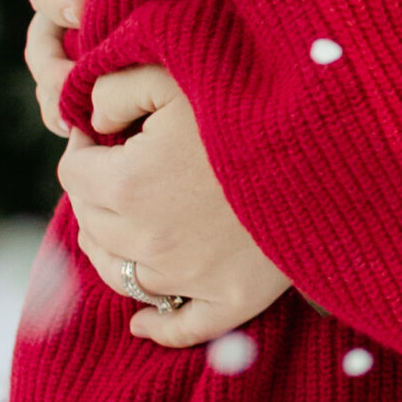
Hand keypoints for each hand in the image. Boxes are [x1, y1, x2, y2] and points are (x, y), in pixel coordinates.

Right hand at [24, 0, 106, 137]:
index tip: (79, 11)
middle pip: (45, 42)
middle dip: (54, 69)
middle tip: (72, 91)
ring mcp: (91, 25)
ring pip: (62, 72)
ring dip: (66, 98)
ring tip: (82, 124)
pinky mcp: (118, 45)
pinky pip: (98, 83)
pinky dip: (98, 106)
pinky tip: (115, 128)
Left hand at [59, 64, 291, 349]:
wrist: (328, 143)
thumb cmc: (249, 101)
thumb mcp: (174, 72)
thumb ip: (113, 88)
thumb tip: (88, 120)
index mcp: (127, 184)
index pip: (73, 174)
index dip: (83, 149)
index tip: (104, 133)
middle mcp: (147, 241)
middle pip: (89, 225)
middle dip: (97, 193)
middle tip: (124, 165)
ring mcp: (187, 277)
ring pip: (118, 276)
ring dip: (113, 248)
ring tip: (131, 217)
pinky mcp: (230, 300)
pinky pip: (178, 328)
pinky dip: (154, 327)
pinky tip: (140, 322)